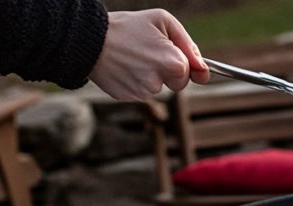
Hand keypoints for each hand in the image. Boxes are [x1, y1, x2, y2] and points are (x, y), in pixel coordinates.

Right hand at [89, 9, 210, 100]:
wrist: (88, 38)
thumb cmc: (128, 26)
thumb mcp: (162, 21)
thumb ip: (188, 45)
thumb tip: (204, 69)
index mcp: (174, 64)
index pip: (189, 72)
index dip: (181, 62)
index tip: (171, 55)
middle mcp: (160, 82)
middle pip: (176, 84)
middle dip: (167, 71)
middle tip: (147, 52)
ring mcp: (143, 92)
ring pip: (157, 87)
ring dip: (149, 75)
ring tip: (131, 57)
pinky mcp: (128, 97)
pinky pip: (140, 91)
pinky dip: (135, 81)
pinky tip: (124, 66)